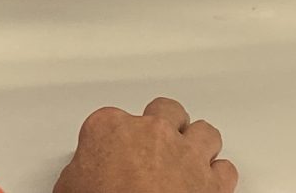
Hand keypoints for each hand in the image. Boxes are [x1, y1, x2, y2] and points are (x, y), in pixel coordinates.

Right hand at [53, 98, 237, 192]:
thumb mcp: (70, 185)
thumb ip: (79, 171)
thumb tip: (79, 181)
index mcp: (109, 127)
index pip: (111, 117)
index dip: (113, 134)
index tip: (111, 149)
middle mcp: (151, 132)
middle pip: (165, 110)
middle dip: (164, 122)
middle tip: (157, 138)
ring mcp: (185, 154)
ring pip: (204, 132)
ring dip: (198, 142)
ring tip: (191, 152)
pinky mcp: (212, 183)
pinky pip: (225, 169)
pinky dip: (219, 174)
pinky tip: (211, 178)